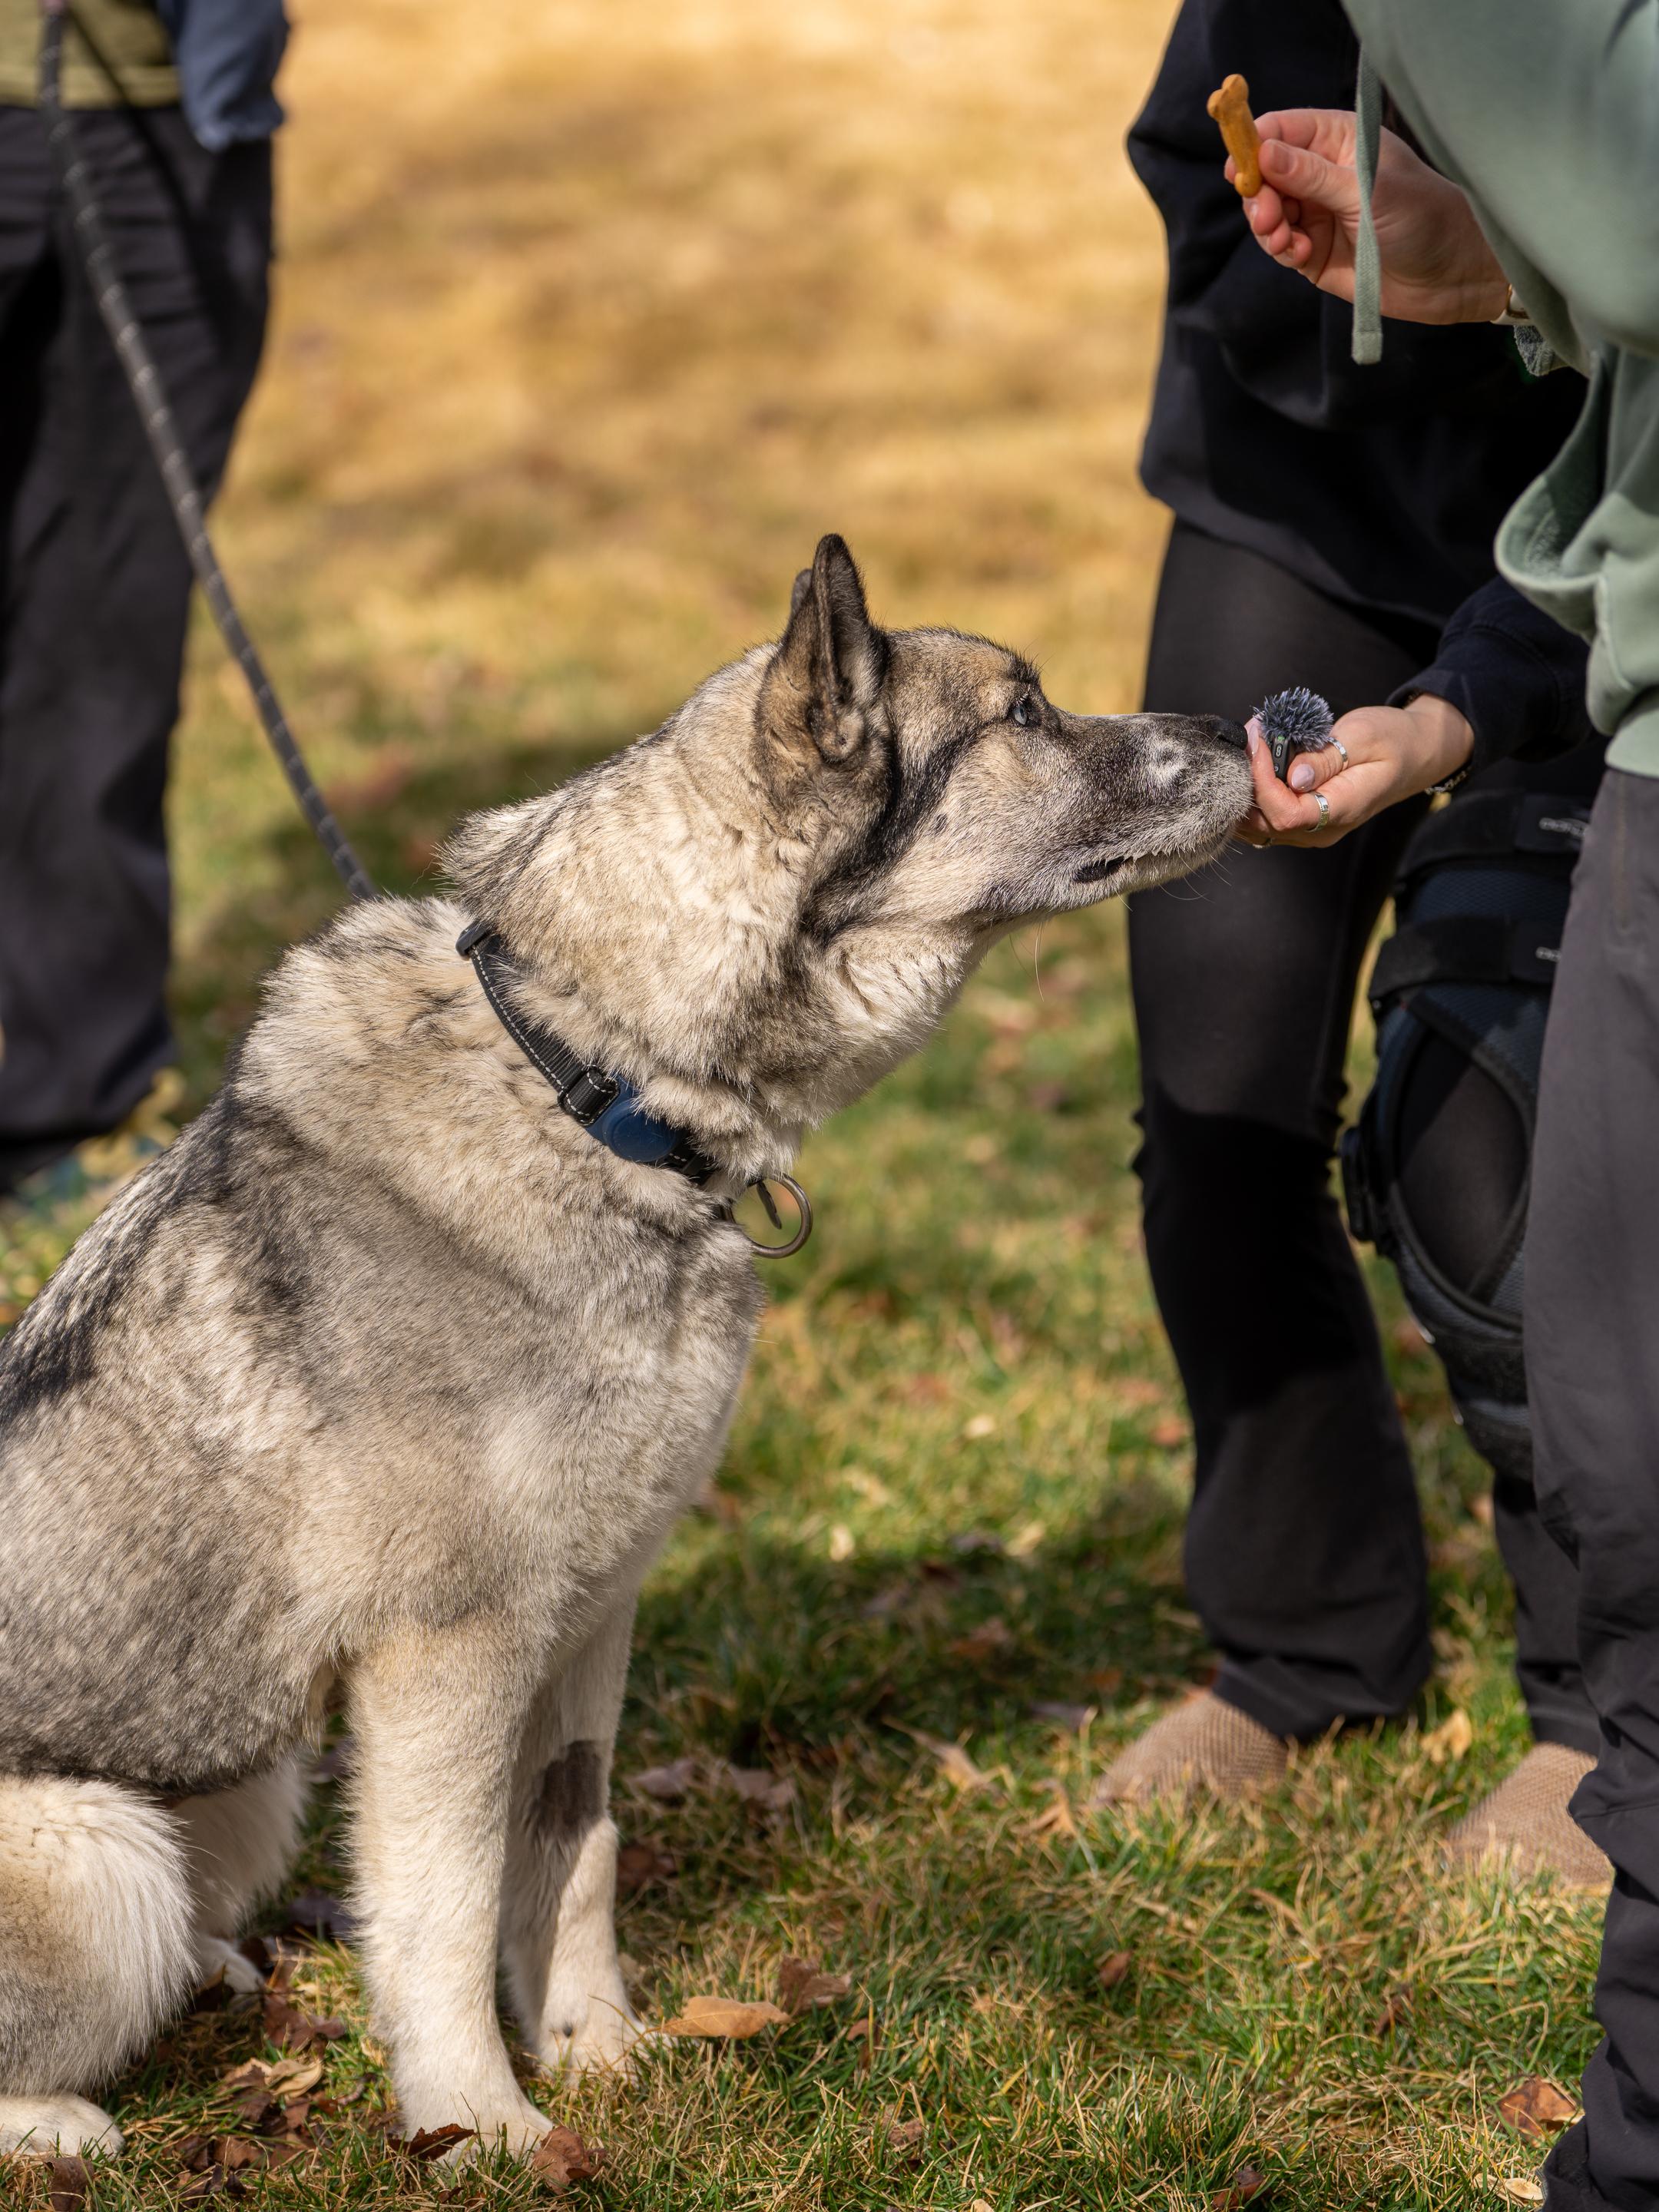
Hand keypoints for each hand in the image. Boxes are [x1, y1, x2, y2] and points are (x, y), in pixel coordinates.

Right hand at [1228, 107, 1508, 325]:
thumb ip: (1311, 175)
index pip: (1282, 130)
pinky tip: (1300, 255)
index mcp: (1338, 140)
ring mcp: (1316, 213)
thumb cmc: (1421, 218)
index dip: (1255, 145)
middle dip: (1258, 195)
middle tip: (1266, 217)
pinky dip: (1282, 250)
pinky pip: (1280, 245)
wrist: (1448, 275)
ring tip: (1286, 242)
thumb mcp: (1365, 191)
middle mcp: (1321, 173)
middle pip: (1265, 174)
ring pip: (1266, 212)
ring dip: (1267, 226)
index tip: (1240, 170)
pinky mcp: (1312, 251)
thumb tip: (1263, 153)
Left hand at [1234, 694, 1473, 849]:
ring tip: (1250, 747)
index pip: (1286, 814)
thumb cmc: (1393, 740)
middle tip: (1249, 737)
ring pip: (1259, 826)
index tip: (1259, 742)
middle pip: (1265, 824)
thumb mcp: (1364, 737)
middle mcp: (1323, 830)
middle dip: (1248, 781)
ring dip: (1245, 790)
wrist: (1415, 754)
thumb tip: (1294, 777)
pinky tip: (1254, 764)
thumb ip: (1327, 759)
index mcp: (1341, 810)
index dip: (1263, 781)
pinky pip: (1267, 820)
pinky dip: (1253, 795)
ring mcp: (1313, 831)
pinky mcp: (1306, 822)